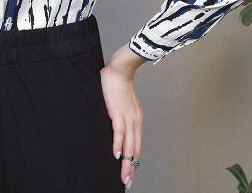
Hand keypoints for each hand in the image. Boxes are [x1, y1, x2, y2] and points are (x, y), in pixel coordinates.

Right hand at [99, 44, 145, 189]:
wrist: (119, 70)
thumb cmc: (119, 85)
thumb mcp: (124, 105)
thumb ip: (121, 116)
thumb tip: (114, 128)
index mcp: (137, 121)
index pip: (137, 146)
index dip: (134, 162)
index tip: (130, 174)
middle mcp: (135, 122)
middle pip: (135, 150)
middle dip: (131, 169)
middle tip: (126, 183)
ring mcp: (128, 118)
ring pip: (129, 145)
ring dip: (126, 163)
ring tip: (123, 176)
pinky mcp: (118, 112)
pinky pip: (119, 132)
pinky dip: (118, 144)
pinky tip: (116, 155)